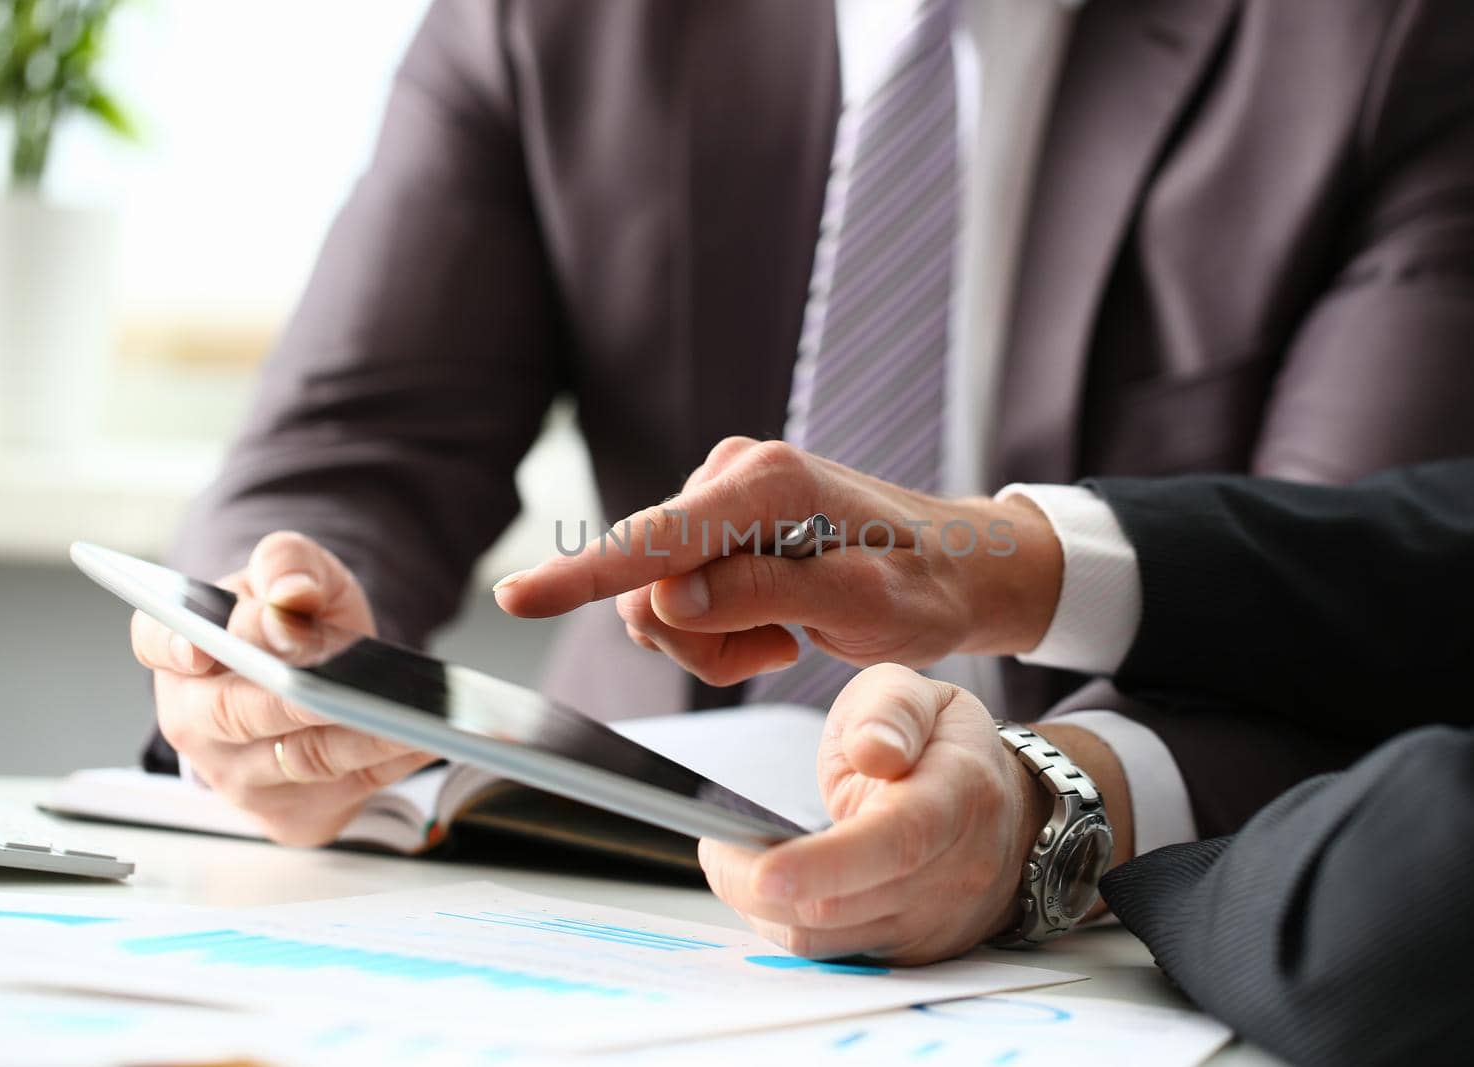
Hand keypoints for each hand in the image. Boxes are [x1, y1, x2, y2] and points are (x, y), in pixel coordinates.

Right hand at [130, 531, 435, 845]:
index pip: (156, 642)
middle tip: (338, 686)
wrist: (319, 679)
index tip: (198, 648)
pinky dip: (393, 761)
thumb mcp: (298, 574)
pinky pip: (349, 788)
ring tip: (410, 716)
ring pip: (303, 756)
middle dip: (291, 698)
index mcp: (183, 651)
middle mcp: (196, 720)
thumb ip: (289, 566)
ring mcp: (239, 776)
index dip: (172, 646)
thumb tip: (291, 594)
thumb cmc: (297, 623)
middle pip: (237, 713)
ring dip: (361, 737)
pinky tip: (427, 738)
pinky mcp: (291, 814)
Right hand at [493, 438, 1063, 686]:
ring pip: (655, 599)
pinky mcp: (716, 521)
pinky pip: (675, 595)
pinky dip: (718, 628)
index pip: (654, 539)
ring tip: (783, 634)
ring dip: (710, 640)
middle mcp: (730, 474)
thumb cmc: (926, 583)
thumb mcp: (863, 604)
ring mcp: (719, 495)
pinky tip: (775, 621)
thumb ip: (766, 594)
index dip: (580, 575)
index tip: (515, 599)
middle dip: (695, 639)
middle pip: (645, 583)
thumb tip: (667, 600)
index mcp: (765, 484)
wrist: (958, 564)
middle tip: (775, 648)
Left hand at [698, 665, 1128, 964]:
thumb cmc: (947, 747)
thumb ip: (894, 711)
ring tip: (731, 862)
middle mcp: (952, 872)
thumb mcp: (923, 695)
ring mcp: (932, 922)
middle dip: (756, 884)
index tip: (763, 868)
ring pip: (825, 940)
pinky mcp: (910, 952)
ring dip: (761, 908)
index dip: (826, 863)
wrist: (1011, 816)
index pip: (896, 842)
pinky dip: (785, 924)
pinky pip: (831, 954)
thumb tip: (873, 750)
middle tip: (714, 846)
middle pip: (841, 905)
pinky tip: (768, 888)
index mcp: (956, 797)